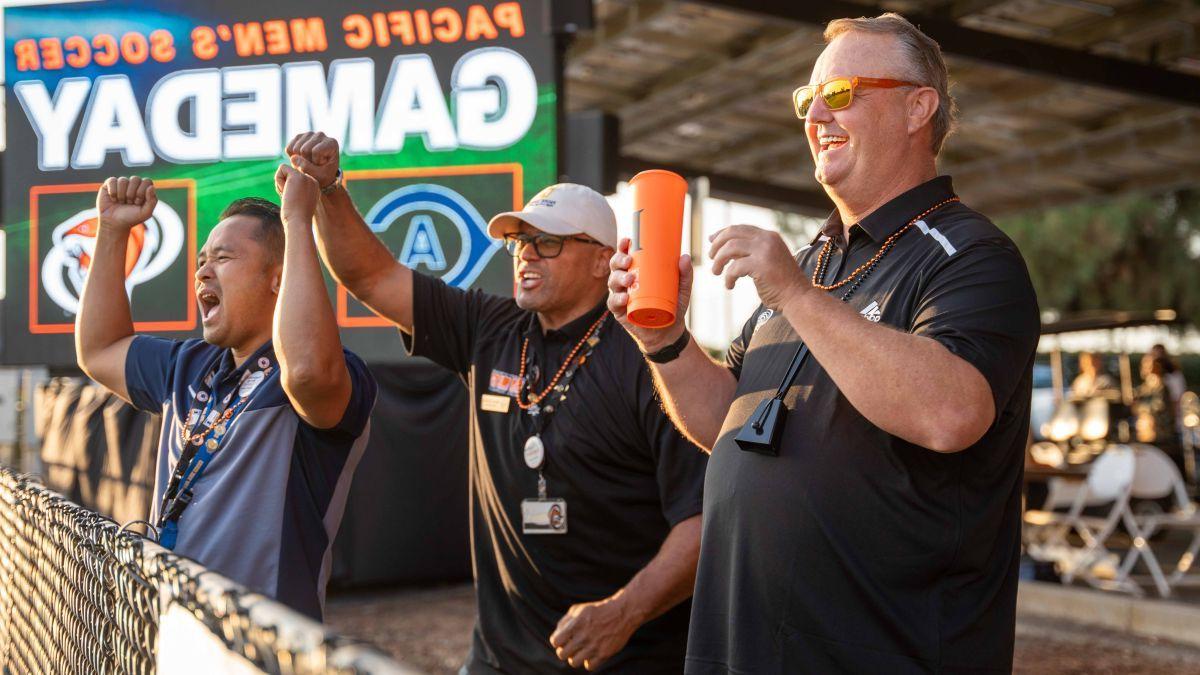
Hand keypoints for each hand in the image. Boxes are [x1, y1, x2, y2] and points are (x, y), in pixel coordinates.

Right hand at [97, 176, 155, 230]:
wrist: (114, 223)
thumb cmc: (131, 218)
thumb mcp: (145, 213)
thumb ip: (152, 201)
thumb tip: (151, 186)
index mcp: (144, 189)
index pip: (147, 181)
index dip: (142, 192)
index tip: (138, 203)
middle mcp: (133, 184)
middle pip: (135, 179)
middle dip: (132, 194)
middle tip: (129, 203)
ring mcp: (122, 183)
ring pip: (123, 180)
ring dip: (122, 195)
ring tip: (121, 202)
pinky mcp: (110, 184)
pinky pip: (112, 180)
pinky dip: (113, 192)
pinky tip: (113, 199)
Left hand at [275, 164, 318, 225]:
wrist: (299, 222)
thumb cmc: (296, 218)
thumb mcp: (298, 202)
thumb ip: (296, 191)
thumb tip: (286, 182)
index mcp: (314, 186)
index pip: (295, 179)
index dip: (289, 189)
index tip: (294, 202)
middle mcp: (312, 180)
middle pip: (289, 174)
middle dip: (285, 186)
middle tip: (291, 200)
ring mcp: (306, 177)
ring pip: (285, 170)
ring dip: (281, 184)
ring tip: (289, 197)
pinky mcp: (298, 176)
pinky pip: (282, 168)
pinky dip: (278, 179)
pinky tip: (285, 191)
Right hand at [286, 131, 339, 188]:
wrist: (320, 173)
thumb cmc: (324, 174)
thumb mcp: (319, 175)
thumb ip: (307, 167)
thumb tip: (293, 158)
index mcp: (331, 142)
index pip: (315, 151)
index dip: (315, 162)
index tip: (321, 166)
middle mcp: (321, 135)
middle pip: (304, 149)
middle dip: (306, 161)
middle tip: (313, 166)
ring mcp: (309, 134)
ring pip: (295, 148)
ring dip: (300, 160)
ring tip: (309, 163)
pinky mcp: (299, 137)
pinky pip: (289, 148)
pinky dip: (293, 157)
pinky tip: (302, 159)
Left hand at [549, 596, 638, 670]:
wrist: (622, 613)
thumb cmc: (597, 610)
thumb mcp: (579, 609)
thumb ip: (565, 622)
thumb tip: (557, 636)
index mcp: (575, 624)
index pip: (556, 642)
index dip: (557, 641)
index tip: (562, 639)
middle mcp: (583, 637)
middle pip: (562, 655)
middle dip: (564, 650)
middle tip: (571, 646)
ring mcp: (594, 647)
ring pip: (574, 662)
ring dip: (575, 657)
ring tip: (580, 650)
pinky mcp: (604, 654)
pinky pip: (589, 666)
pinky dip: (588, 661)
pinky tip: (591, 654)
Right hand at [607, 238, 691, 353]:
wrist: (669, 332)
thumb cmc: (673, 306)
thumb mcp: (682, 289)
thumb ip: (685, 274)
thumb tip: (685, 257)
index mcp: (637, 272)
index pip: (626, 256)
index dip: (623, 247)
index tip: (627, 240)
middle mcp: (625, 282)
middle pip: (616, 266)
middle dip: (619, 260)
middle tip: (629, 261)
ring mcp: (621, 296)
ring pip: (613, 282)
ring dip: (619, 278)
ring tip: (629, 280)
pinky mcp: (619, 312)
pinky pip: (613, 303)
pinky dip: (617, 299)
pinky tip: (624, 298)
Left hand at [708, 225, 807, 309]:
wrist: (798, 297)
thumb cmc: (782, 284)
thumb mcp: (767, 260)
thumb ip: (752, 252)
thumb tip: (728, 250)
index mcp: (769, 236)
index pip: (741, 228)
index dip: (723, 233)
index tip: (711, 240)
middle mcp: (767, 239)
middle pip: (732, 233)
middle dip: (717, 244)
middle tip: (710, 257)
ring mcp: (764, 251)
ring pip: (730, 248)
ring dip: (718, 261)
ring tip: (716, 272)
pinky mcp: (760, 265)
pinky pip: (734, 268)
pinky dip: (728, 277)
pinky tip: (730, 286)